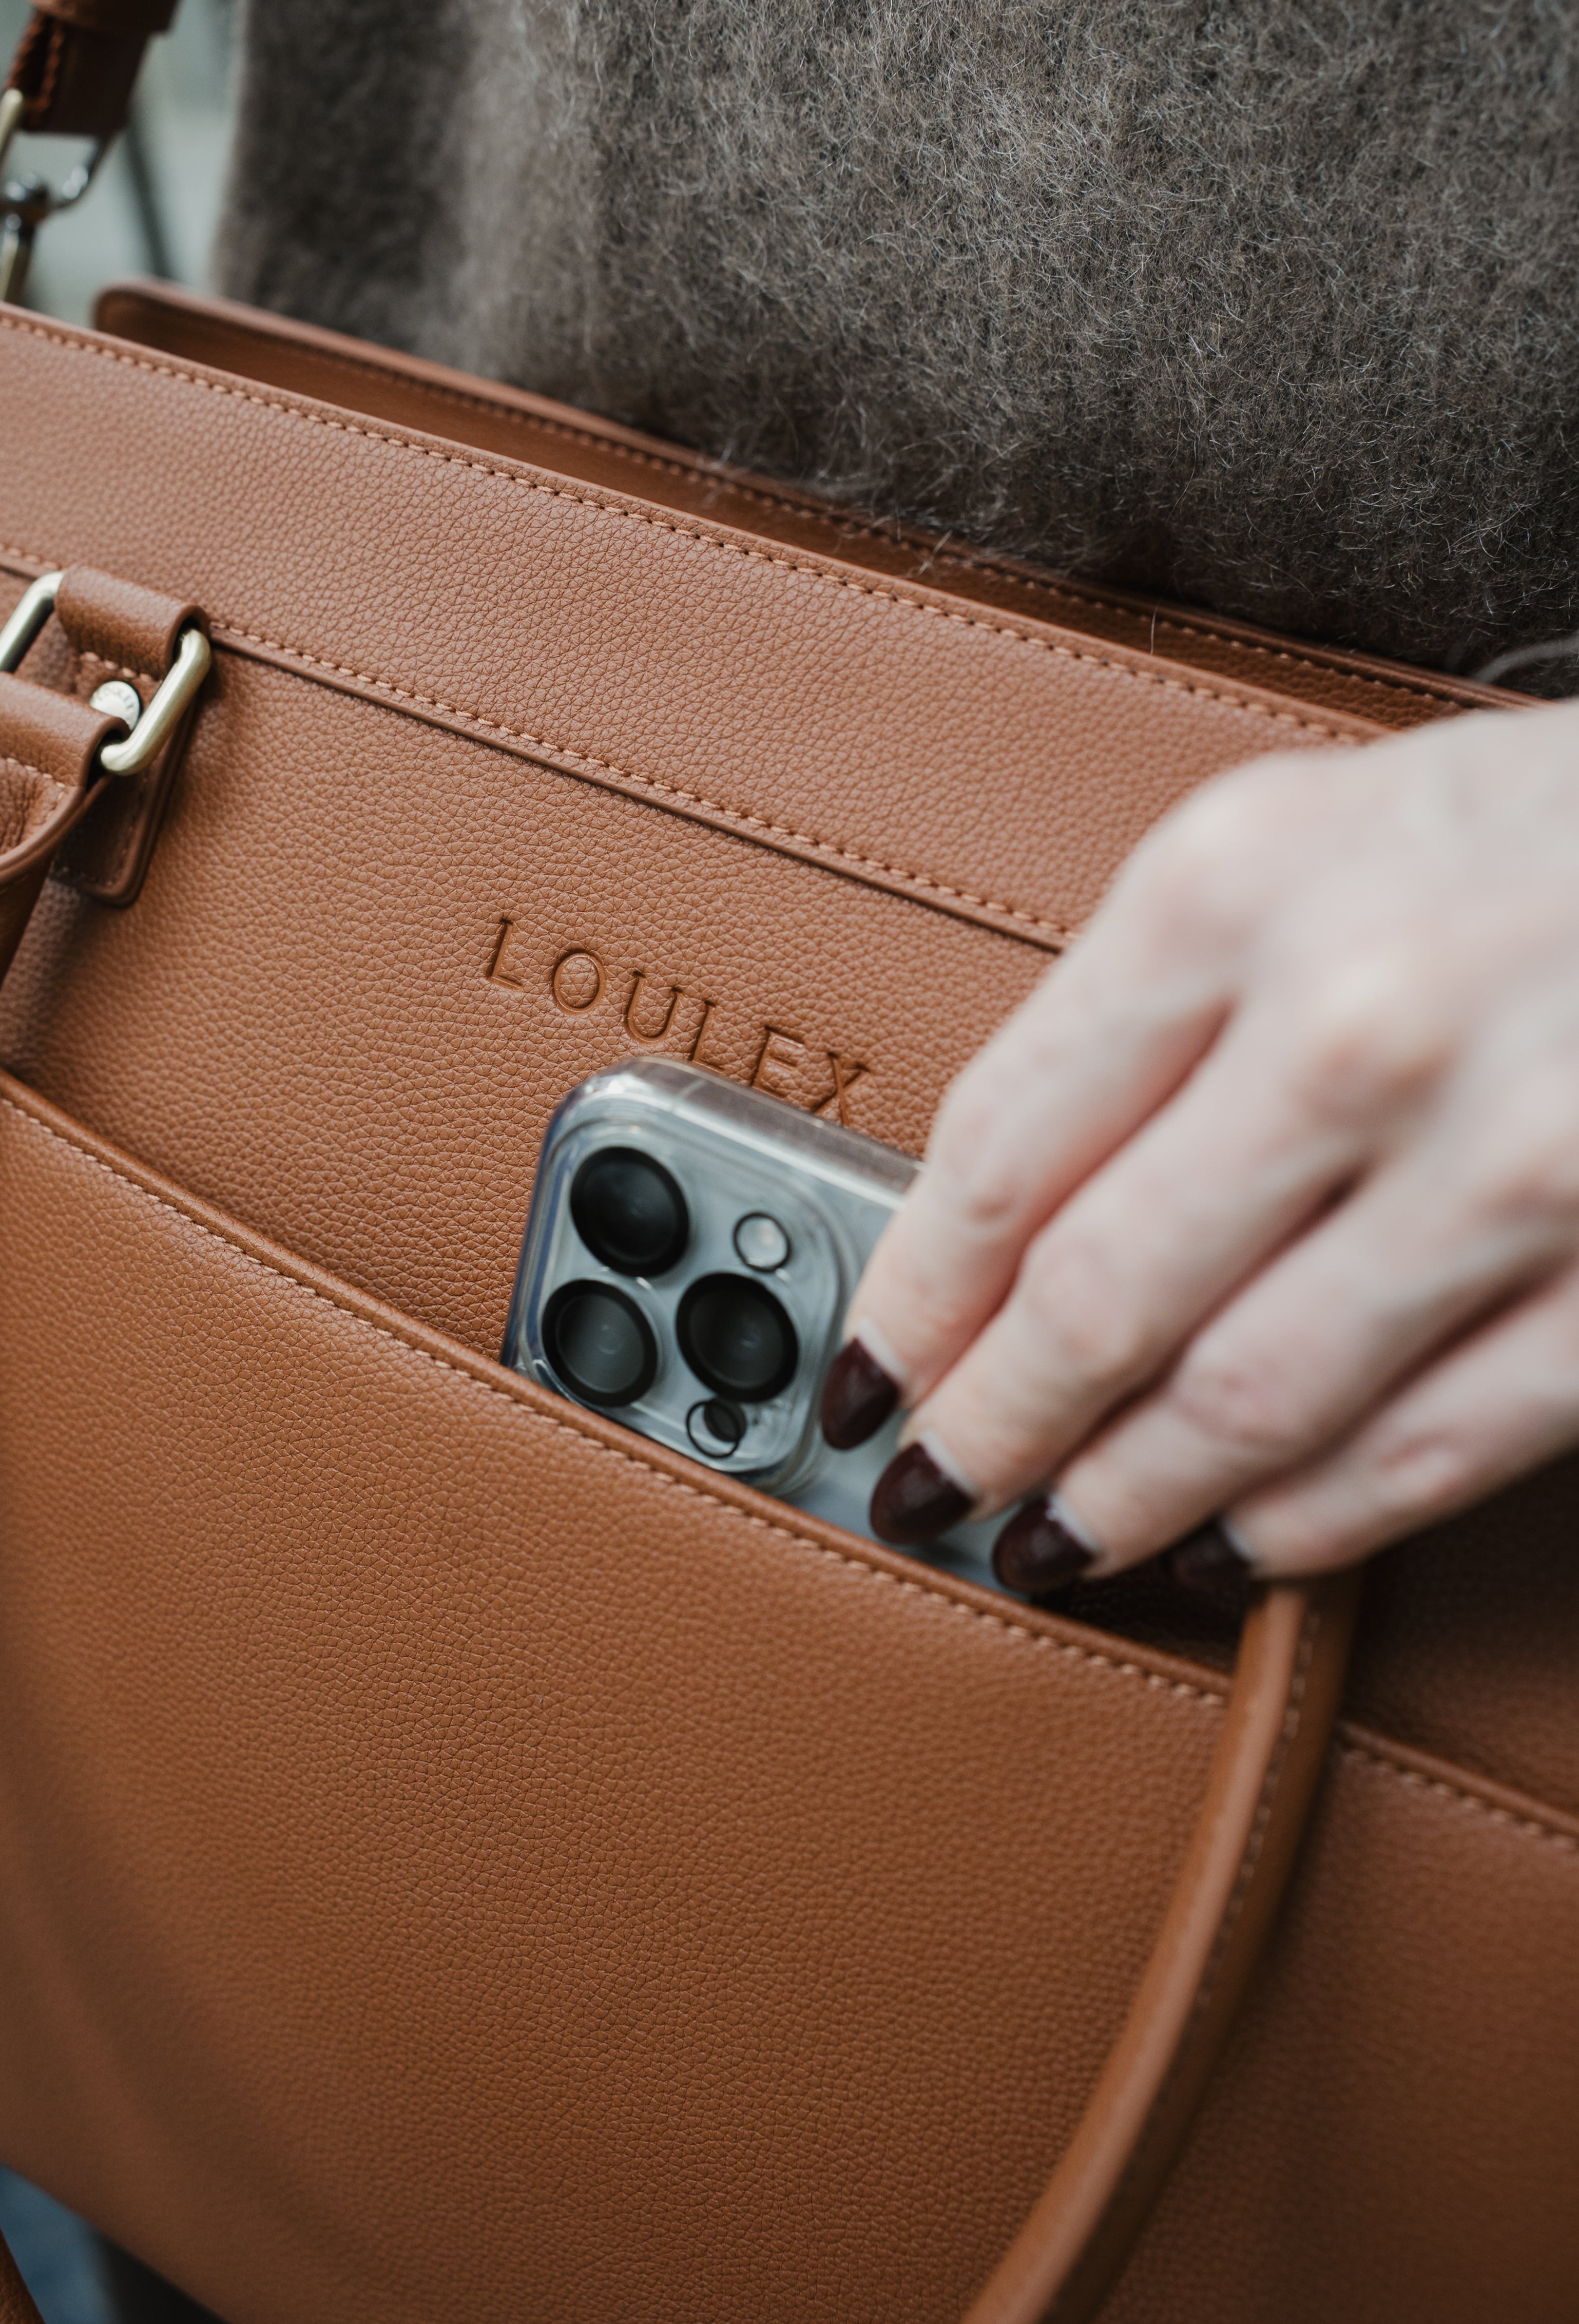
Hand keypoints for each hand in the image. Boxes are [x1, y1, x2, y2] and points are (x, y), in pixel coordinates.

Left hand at [820, 698, 1578, 1595]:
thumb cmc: (1517, 832)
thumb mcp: (1295, 839)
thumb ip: (1148, 1010)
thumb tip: (1001, 1216)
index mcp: (1238, 884)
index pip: (1009, 1144)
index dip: (914, 1292)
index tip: (864, 1369)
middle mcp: (1360, 1021)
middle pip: (1104, 1293)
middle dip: (993, 1423)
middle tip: (931, 1487)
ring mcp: (1509, 1159)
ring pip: (1252, 1397)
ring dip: (1127, 1499)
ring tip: (1057, 1542)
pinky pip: (1434, 1444)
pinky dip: (1312, 1519)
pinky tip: (1241, 1545)